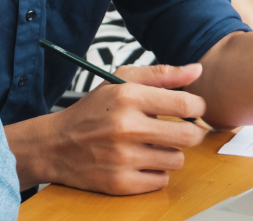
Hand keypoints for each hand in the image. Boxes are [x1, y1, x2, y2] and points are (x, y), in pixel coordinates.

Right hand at [10, 64, 208, 194]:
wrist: (55, 145)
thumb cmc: (92, 111)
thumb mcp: (119, 81)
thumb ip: (161, 74)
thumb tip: (197, 70)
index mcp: (127, 97)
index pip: (185, 104)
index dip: (197, 108)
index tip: (193, 110)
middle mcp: (125, 127)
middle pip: (188, 136)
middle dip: (191, 133)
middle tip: (181, 130)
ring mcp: (123, 158)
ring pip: (177, 160)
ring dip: (169, 153)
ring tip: (152, 145)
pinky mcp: (120, 183)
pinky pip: (160, 181)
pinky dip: (155, 173)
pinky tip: (141, 162)